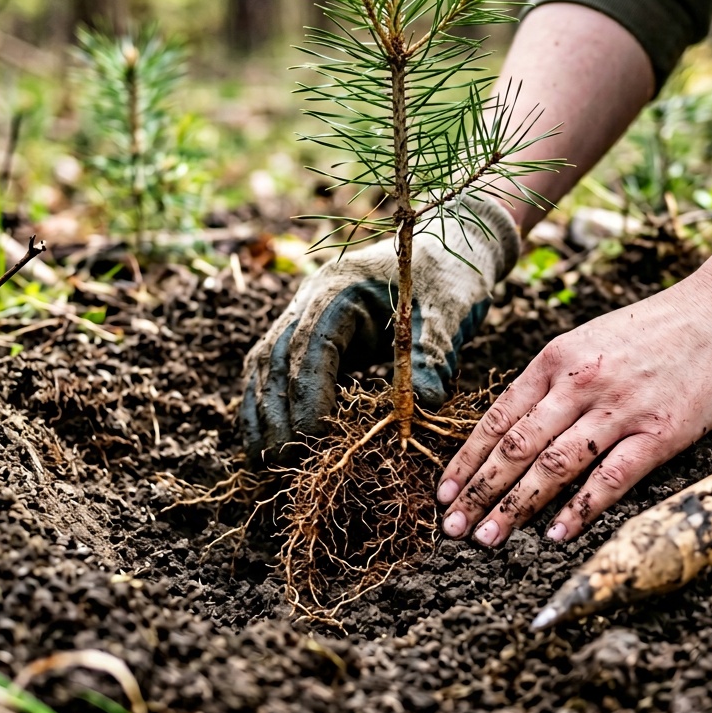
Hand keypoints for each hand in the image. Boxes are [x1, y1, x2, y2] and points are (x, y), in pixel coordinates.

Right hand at [241, 195, 519, 460]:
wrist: (447, 248)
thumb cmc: (448, 279)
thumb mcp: (449, 314)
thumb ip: (433, 357)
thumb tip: (422, 407)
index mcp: (339, 290)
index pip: (310, 348)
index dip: (308, 396)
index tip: (315, 439)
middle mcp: (309, 300)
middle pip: (277, 360)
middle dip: (278, 414)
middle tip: (285, 464)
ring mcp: (302, 314)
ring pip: (265, 366)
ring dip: (263, 413)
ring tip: (267, 463)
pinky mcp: (307, 332)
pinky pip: (273, 369)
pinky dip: (266, 404)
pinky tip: (268, 442)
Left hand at [435, 276, 711, 545]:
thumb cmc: (655, 331)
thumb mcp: (589, 342)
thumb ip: (553, 382)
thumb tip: (514, 428)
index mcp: (555, 359)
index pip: (498, 418)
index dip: (467, 460)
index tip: (444, 492)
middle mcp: (579, 383)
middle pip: (516, 446)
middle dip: (479, 491)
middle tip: (455, 527)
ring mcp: (619, 409)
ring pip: (553, 466)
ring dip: (516, 507)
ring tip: (490, 538)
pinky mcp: (659, 433)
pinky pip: (610, 478)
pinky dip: (579, 509)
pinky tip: (556, 534)